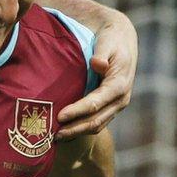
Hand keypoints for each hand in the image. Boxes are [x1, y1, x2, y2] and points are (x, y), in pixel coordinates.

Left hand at [57, 12, 136, 140]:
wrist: (122, 40)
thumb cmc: (111, 39)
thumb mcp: (108, 42)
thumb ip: (102, 54)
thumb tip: (98, 64)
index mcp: (120, 84)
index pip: (95, 103)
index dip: (77, 111)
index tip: (60, 116)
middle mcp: (121, 99)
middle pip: (96, 121)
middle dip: (75, 128)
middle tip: (54, 134)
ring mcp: (116, 106)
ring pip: (97, 125)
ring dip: (77, 132)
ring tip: (57, 137)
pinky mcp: (111, 107)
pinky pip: (97, 122)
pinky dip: (81, 128)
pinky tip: (66, 130)